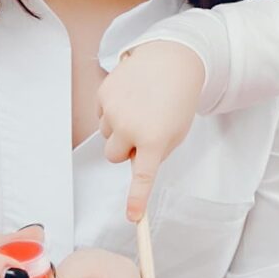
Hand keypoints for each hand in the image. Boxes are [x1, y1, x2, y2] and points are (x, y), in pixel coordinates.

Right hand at [97, 41, 205, 221]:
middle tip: (142, 131)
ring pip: (106, 135)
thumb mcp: (176, 131)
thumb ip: (155, 152)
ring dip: (119, 129)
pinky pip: (101, 115)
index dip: (137, 199)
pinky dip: (113, 111)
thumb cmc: (177, 100)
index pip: (143, 177)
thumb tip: (131, 161)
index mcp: (155, 139)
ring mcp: (114, 110)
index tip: (133, 218)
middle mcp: (131, 127)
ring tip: (139, 108)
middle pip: (114, 157)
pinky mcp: (103, 94)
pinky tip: (130, 96)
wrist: (172, 59)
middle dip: (124, 150)